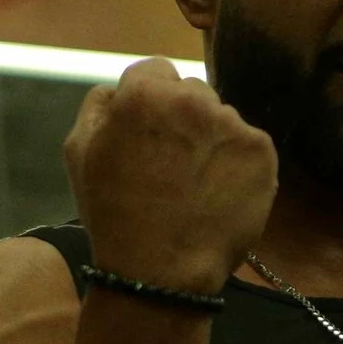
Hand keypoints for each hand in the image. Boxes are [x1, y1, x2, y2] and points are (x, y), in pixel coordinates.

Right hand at [62, 59, 277, 294]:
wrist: (161, 272)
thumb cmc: (114, 214)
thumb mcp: (79, 153)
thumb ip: (98, 105)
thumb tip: (120, 88)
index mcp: (145, 93)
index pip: (154, 71)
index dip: (148, 103)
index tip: (149, 134)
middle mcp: (194, 99)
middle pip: (192, 92)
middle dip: (183, 118)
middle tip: (172, 163)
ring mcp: (233, 125)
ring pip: (223, 119)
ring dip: (212, 140)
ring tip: (196, 185)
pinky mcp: (263, 152)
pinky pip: (249, 145)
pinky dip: (238, 164)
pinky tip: (219, 193)